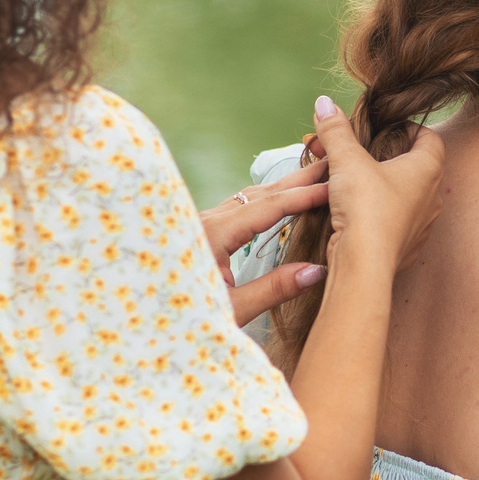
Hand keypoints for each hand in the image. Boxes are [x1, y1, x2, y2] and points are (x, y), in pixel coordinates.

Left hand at [199, 152, 329, 325]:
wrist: (144, 320)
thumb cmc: (182, 319)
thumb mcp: (232, 309)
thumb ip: (274, 289)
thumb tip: (316, 271)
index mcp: (213, 234)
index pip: (269, 207)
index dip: (304, 195)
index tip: (335, 185)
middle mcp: (207, 221)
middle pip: (261, 192)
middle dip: (298, 178)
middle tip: (332, 160)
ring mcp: (203, 223)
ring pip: (250, 196)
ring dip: (284, 185)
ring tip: (314, 176)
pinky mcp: (202, 230)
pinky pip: (240, 205)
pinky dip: (267, 197)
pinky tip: (280, 198)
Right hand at [311, 95, 442, 273]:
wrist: (364, 264)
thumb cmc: (365, 207)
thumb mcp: (347, 161)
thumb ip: (336, 130)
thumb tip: (324, 103)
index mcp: (428, 170)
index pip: (430, 138)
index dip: (409, 128)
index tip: (384, 127)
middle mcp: (432, 198)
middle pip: (414, 166)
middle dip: (385, 156)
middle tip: (356, 152)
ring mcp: (422, 225)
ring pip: (403, 196)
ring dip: (380, 186)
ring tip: (350, 180)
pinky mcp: (407, 247)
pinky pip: (394, 222)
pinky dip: (377, 213)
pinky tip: (353, 211)